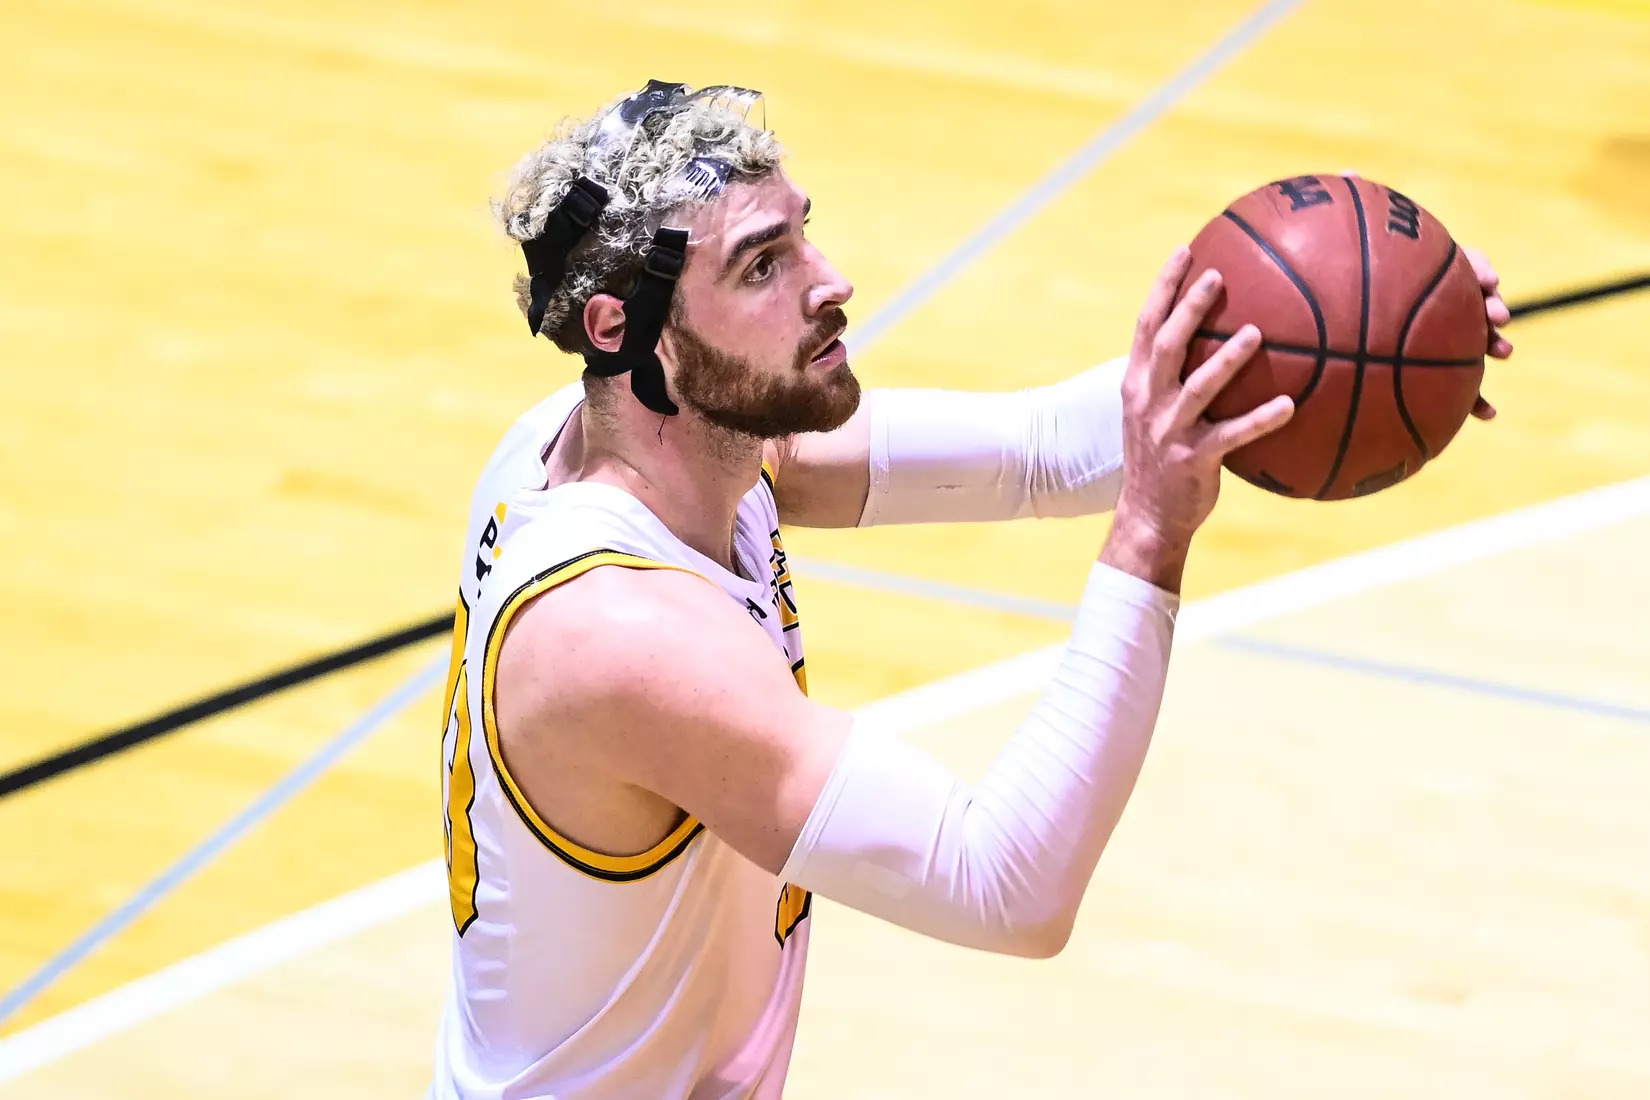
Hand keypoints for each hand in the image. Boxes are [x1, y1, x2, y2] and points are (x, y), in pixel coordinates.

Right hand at [1100, 248, 1293, 591]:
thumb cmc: (1164, 459)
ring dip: (1227, 358)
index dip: (1163, 287)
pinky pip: (1232, 435)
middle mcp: (1147, 401)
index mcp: (1137, 383)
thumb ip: (1180, 376)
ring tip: (1257, 332)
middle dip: (1189, 308)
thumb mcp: (1158, 412)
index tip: (1185, 250)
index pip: (1146, 325)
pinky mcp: (1192, 459)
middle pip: (1166, 345)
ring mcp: (1168, 431)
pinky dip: (1261, 419)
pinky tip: (1290, 405)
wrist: (1149, 517)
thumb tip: (1226, 336)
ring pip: (1197, 386)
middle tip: (1218, 275)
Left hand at [1340, 170, 1508, 420]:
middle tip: (1498, 315)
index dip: (1476, 269)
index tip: (1486, 279)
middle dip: (1490, 307)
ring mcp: (1428, 337)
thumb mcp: (1325, 247)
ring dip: (1490, 346)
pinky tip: (1487, 416)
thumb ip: (1340, 213)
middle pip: (1471, 301)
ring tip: (1503, 353)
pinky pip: (1450, 390)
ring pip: (1469, 342)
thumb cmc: (1317, 279)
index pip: (1456, 263)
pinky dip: (1473, 401)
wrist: (1311, 326)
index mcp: (1415, 272)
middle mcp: (1428, 303)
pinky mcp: (1418, 373)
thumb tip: (1346, 174)